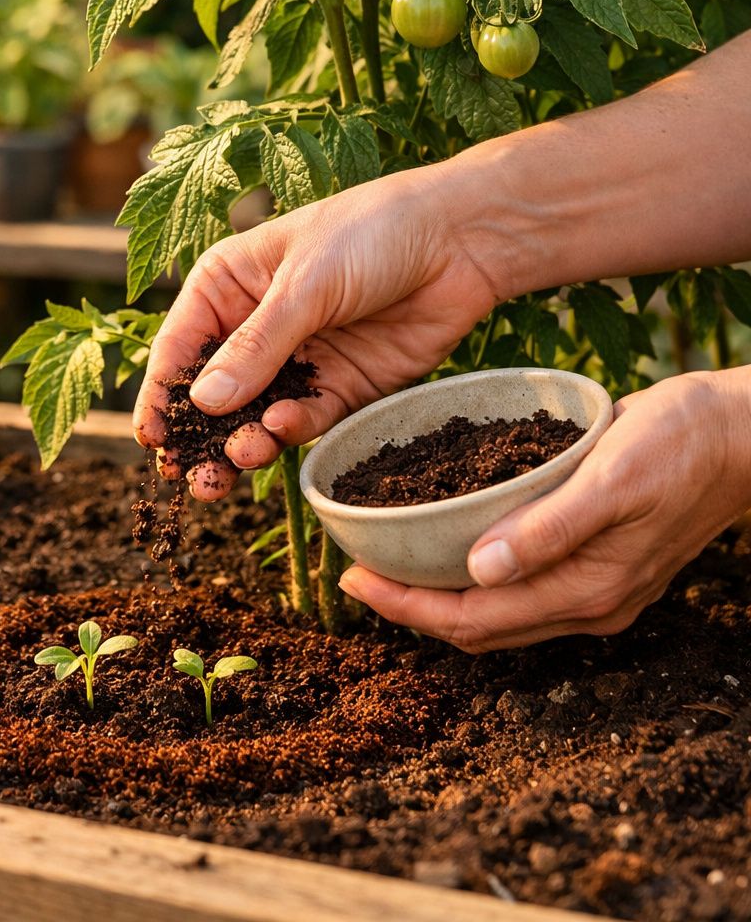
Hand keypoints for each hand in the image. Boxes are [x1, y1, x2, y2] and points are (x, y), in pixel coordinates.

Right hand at [134, 164, 504, 499]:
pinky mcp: (341, 386)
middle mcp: (254, 327)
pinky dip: (292, 430)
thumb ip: (256, 347)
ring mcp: (298, 360)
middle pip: (213, 393)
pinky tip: (283, 430)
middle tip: (191, 478)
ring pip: (255, 416)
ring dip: (243, 442)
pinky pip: (306, 419)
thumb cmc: (373, 232)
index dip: (162, 395)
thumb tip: (202, 403)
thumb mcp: (305, 284)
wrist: (464, 240)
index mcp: (227, 287)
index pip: (179, 348)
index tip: (152, 439)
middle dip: (200, 436)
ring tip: (238, 460)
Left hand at [339, 368, 750, 651]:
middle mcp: (588, 604)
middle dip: (409, 609)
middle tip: (352, 572)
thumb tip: (479, 571)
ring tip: (385, 565)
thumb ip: (549, 528)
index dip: (404, 607)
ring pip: (495, 617)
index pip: (471, 620)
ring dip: (437, 600)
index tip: (351, 577)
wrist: (746, 434)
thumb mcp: (613, 477)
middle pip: (476, 629)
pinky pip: (518, 593)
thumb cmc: (681, 444)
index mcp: (586, 589)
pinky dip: (472, 581)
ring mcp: (596, 592)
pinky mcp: (597, 568)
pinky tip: (444, 549)